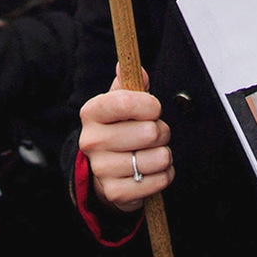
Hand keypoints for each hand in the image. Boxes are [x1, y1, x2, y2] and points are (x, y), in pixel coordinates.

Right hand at [78, 67, 170, 211]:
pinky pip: (160, 180)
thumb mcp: (121, 102)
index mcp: (92, 113)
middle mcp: (91, 141)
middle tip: (152, 135)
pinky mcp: (116, 192)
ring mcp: (102, 169)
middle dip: (161, 132)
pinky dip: (164, 175)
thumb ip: (129, 83)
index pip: (125, 102)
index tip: (154, 108)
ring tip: (152, 153)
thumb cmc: (119, 129)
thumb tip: (126, 65)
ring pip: (159, 157)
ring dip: (164, 155)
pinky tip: (152, 171)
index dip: (149, 104)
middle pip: (150, 132)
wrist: (107, 172)